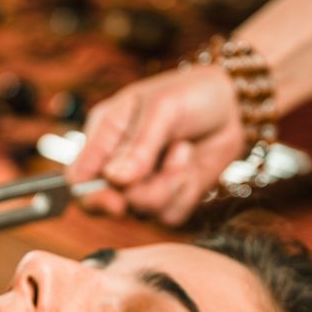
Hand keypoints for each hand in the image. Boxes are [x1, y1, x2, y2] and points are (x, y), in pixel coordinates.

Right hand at [65, 64, 243, 225]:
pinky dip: (184, 192)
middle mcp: (118, 165)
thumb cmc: (191, 95)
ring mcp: (144, 185)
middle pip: (106, 204)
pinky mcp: (171, 198)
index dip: (89, 196)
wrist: (234, 106)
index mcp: (104, 136)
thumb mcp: (162, 109)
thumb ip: (138, 146)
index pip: (78, 179)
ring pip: (141, 211)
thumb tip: (115, 179)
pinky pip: (169, 216)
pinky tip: (189, 162)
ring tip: (181, 150)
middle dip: (137, 192)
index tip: (115, 200)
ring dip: (167, 184)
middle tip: (160, 167)